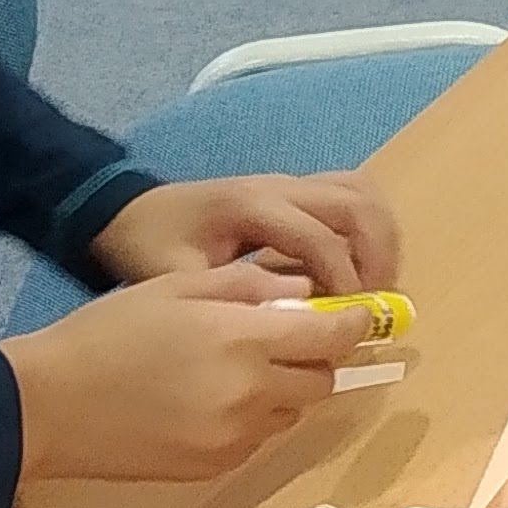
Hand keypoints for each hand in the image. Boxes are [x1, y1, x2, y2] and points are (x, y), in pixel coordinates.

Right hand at [7, 262, 377, 483]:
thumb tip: (305, 291)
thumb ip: (251, 286)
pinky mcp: (216, 467)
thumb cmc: (107, 333)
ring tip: (235, 370)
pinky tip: (207, 402)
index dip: (354, 323)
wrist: (46, 407)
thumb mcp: (177, 286)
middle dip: (316, 357)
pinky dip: (251, 418)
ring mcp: (236, 437)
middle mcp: (253, 394)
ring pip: (292, 411)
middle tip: (283, 339)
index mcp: (246, 341)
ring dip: (283, 390)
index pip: (335, 336)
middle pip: (322, 380)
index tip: (355, 315)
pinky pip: (258, 438)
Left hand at [92, 174, 400, 295]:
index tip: (348, 323)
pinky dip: (369, 226)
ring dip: (381, 238)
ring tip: (376, 285)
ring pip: (363, 194)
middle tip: (375, 305)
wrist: (126, 210)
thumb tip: (285, 325)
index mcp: (251, 206)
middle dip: (378, 257)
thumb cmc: (148, 245)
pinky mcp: (296, 187)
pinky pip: (351, 193)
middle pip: (358, 206)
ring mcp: (291, 182)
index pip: (320, 239)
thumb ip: (228, 299)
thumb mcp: (173, 280)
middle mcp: (280, 186)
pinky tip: (362, 263)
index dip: (344, 282)